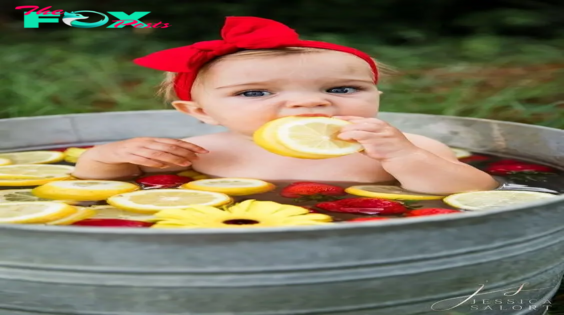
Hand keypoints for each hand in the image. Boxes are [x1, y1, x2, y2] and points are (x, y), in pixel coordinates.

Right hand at [85, 137, 207, 167]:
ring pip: (157, 152)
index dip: (190, 146)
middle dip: (185, 151)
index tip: (203, 151)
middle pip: (169, 146)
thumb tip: (181, 159)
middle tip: (198, 157)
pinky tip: (162, 165)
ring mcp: (136, 147)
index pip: (175, 142)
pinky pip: (141, 158)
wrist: (106, 154)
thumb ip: (162, 154)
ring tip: (185, 163)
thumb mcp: (148, 152)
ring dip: (173, 158)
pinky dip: (152, 161)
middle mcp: (147, 142)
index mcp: (153, 140)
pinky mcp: (126, 154)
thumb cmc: (131, 155)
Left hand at [334, 116, 418, 159]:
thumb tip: (350, 138)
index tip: (334, 118)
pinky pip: (362, 142)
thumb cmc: (393, 151)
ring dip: (347, 133)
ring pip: (359, 131)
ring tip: (338, 135)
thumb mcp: (381, 139)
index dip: (346, 118)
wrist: (408, 160)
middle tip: (332, 128)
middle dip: (343, 125)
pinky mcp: (378, 147)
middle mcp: (380, 128)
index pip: (360, 118)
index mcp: (381, 124)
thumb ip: (367, 137)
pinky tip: (346, 142)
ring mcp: (379, 137)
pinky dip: (353, 141)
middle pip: (358, 123)